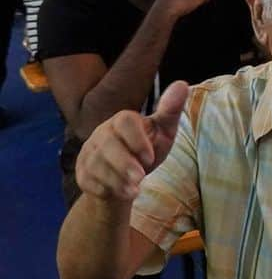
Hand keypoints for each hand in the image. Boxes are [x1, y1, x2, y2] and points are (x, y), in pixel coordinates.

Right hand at [74, 81, 189, 201]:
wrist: (127, 178)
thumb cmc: (148, 150)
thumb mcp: (163, 132)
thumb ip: (170, 111)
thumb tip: (182, 84)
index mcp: (122, 121)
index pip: (125, 122)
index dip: (137, 140)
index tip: (150, 157)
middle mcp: (102, 134)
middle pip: (107, 145)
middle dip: (124, 163)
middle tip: (140, 177)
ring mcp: (89, 154)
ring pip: (96, 165)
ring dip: (116, 180)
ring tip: (133, 190)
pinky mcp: (82, 173)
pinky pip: (87, 180)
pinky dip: (104, 189)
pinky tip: (118, 194)